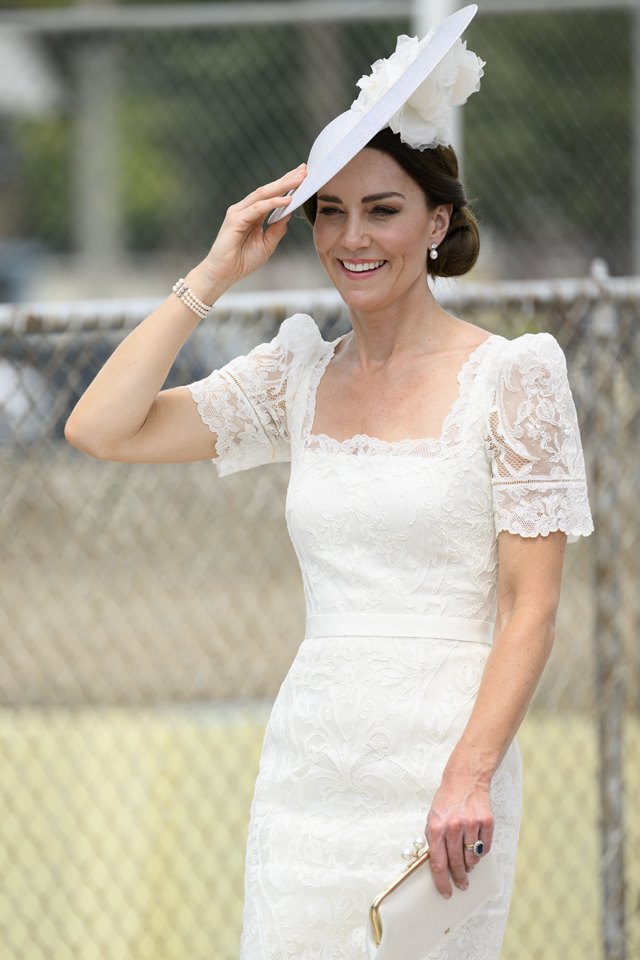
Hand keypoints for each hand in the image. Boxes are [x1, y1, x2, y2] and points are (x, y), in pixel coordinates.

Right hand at [200, 165, 306, 288]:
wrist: (224, 274)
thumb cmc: (242, 261)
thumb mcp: (267, 245)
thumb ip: (277, 229)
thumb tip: (289, 214)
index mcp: (252, 215)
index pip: (271, 195)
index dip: (286, 185)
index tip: (303, 176)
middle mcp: (244, 209)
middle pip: (268, 190)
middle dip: (287, 179)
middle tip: (304, 170)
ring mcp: (238, 213)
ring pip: (263, 194)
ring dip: (282, 186)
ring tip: (299, 179)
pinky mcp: (235, 220)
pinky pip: (257, 208)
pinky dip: (273, 203)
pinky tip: (286, 200)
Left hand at [425, 773, 493, 898]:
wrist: (465, 779)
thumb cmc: (446, 801)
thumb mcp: (432, 818)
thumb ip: (434, 841)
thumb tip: (437, 865)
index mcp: (436, 827)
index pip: (438, 863)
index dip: (442, 882)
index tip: (446, 892)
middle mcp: (453, 827)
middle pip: (456, 864)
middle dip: (459, 878)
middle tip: (461, 884)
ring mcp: (471, 824)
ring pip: (472, 858)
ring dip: (470, 865)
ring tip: (468, 864)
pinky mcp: (486, 822)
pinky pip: (485, 849)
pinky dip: (481, 853)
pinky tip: (476, 849)